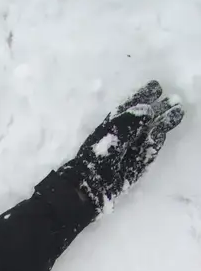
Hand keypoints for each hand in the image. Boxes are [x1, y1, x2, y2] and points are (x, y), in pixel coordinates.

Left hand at [63, 82, 183, 209]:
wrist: (92, 183)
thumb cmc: (99, 153)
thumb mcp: (114, 130)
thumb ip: (132, 119)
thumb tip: (149, 110)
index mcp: (115, 123)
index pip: (132, 106)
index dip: (144, 96)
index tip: (157, 87)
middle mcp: (124, 135)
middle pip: (145, 120)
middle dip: (159, 109)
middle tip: (174, 100)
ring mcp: (131, 150)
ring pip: (150, 134)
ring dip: (163, 124)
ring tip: (177, 113)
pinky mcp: (136, 166)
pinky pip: (148, 153)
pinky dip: (155, 143)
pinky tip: (161, 134)